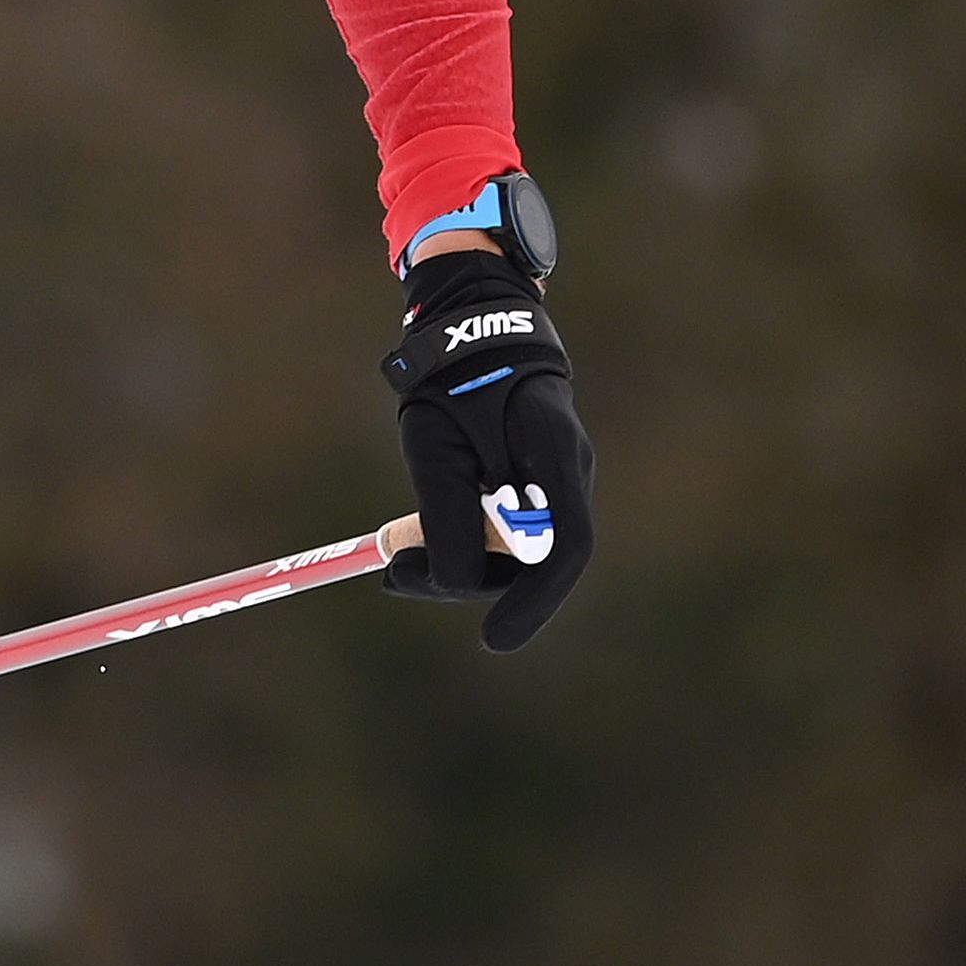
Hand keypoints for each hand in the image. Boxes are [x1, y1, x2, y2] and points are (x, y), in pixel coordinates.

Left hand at [381, 246, 590, 651]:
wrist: (473, 324)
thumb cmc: (451, 380)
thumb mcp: (434, 448)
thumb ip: (446, 516)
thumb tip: (450, 582)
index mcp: (556, 457)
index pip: (566, 551)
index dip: (533, 604)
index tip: (490, 641)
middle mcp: (570, 474)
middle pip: (537, 561)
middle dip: (468, 579)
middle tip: (396, 575)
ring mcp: (559, 479)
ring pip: (518, 551)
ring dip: (459, 559)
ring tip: (394, 546)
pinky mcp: (536, 483)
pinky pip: (508, 530)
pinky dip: (465, 538)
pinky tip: (418, 531)